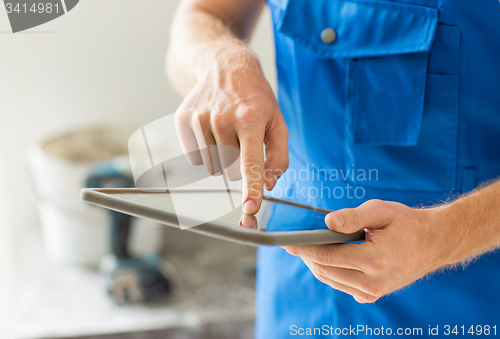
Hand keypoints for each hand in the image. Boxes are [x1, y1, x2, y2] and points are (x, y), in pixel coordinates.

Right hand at [174, 48, 287, 214]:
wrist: (223, 66)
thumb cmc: (255, 98)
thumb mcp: (276, 122)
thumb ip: (278, 156)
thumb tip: (268, 184)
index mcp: (249, 119)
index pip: (250, 163)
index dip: (251, 189)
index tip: (250, 208)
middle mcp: (221, 119)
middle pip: (231, 171)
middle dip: (240, 165)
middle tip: (243, 140)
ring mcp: (199, 119)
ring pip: (212, 168)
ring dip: (222, 159)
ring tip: (227, 131)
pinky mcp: (183, 120)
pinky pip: (195, 159)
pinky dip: (206, 152)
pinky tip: (211, 130)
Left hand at [283, 199, 456, 302]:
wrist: (433, 243)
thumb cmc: (405, 223)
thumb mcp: (380, 211)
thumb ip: (352, 216)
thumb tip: (327, 222)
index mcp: (374, 260)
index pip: (327, 257)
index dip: (303, 249)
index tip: (286, 242)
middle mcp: (372, 282)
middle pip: (325, 270)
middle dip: (307, 256)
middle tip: (294, 242)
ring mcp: (373, 292)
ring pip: (331, 280)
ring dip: (316, 264)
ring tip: (308, 248)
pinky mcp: (372, 295)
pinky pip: (341, 285)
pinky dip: (330, 272)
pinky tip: (329, 258)